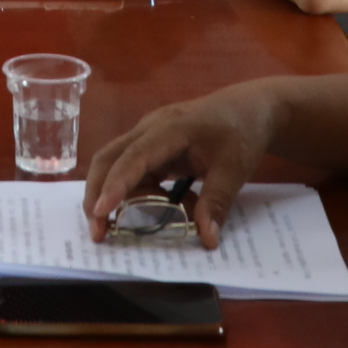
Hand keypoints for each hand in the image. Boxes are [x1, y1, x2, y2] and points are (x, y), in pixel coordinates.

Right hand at [81, 84, 279, 248]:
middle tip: (98, 231)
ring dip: (122, 198)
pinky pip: (134, 173)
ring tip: (152, 220)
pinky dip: (140, 194)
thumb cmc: (242, 131)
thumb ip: (218, 202)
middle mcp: (150, 129)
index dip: (116, 184)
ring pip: (117, 167)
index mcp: (170, 128)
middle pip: (108, 158)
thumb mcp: (235, 168)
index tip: (101, 211)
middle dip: (97, 193)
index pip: (135, 156)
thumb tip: (206, 238)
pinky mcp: (153, 148)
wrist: (250, 109)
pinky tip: (167, 205)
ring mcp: (149, 137)